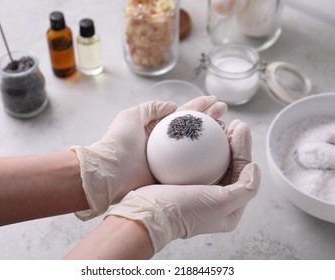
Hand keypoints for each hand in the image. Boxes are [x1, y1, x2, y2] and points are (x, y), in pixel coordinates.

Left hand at [71, 96, 226, 219]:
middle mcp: (166, 144)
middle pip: (192, 128)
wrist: (109, 172)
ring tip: (226, 126)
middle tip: (224, 111)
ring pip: (196, 146)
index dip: (198, 107)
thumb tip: (172, 105)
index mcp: (156, 130)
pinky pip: (193, 166)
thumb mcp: (131, 116)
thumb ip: (151, 107)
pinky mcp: (172, 176)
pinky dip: (207, 158)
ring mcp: (170, 160)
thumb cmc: (117, 142)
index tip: (213, 101)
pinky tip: (220, 150)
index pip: (181, 115)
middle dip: (209, 118)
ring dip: (212, 135)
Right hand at [106, 120, 260, 252]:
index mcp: (230, 209)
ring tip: (221, 124)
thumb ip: (245, 187)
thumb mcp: (222, 203)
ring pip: (214, 161)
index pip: (243, 173)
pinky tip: (200, 132)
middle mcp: (216, 199)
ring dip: (219, 142)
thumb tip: (254, 167)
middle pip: (230, 166)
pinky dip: (201, 146)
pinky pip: (196, 160)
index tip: (240, 128)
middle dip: (234, 143)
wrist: (147, 213)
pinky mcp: (183, 182)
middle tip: (234, 123)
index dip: (244, 149)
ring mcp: (199, 190)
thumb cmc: (185, 210)